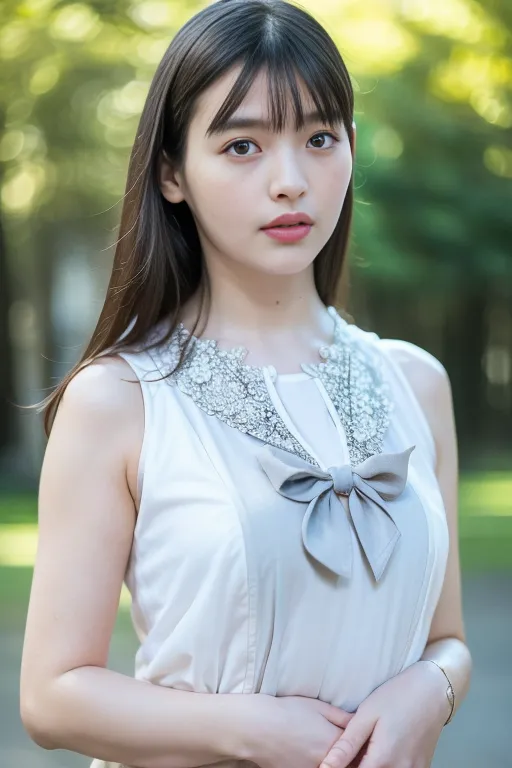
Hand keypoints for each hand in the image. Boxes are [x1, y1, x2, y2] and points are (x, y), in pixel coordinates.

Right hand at [245, 694, 354, 767]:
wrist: (257, 728)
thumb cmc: (287, 712)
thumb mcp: (318, 707)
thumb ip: (341, 717)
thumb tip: (359, 722)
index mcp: (335, 742)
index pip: (360, 749)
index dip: (363, 746)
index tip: (366, 742)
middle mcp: (328, 761)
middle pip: (349, 763)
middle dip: (352, 757)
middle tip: (353, 750)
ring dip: (336, 762)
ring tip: (322, 747)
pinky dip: (322, 764)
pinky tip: (311, 754)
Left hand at [319, 661, 450, 767]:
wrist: (433, 690)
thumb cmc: (397, 696)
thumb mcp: (366, 715)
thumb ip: (346, 745)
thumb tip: (325, 767)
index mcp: (383, 760)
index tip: (331, 763)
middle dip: (356, 767)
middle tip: (349, 752)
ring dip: (371, 765)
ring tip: (364, 750)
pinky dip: (388, 766)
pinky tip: (380, 753)